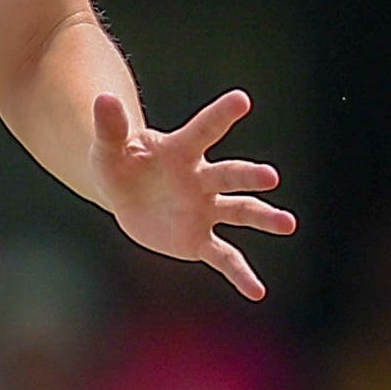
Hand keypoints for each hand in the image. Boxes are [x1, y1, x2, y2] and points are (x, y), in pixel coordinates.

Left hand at [90, 88, 294, 299]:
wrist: (125, 195)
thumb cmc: (120, 164)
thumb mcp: (108, 148)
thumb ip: (110, 127)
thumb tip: (103, 97)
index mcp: (181, 151)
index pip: (203, 130)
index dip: (221, 115)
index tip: (242, 99)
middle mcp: (201, 178)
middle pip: (228, 175)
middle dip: (248, 176)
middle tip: (269, 177)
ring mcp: (205, 209)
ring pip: (239, 212)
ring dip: (263, 217)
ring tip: (287, 223)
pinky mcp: (199, 239)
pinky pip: (224, 257)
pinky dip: (240, 274)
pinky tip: (257, 292)